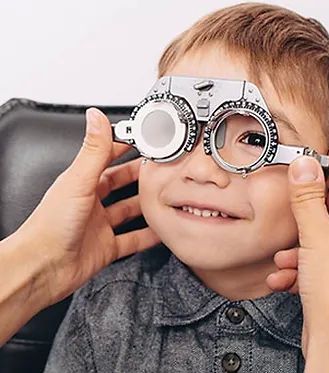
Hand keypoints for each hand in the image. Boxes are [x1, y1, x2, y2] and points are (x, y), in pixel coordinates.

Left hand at [10, 108, 160, 306]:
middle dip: (141, 174)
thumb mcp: (78, 182)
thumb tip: (96, 117)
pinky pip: (134, 239)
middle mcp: (91, 202)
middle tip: (161, 166)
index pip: (107, 157)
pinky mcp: (107, 247)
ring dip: (146, 203)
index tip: (144, 139)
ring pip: (129, 209)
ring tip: (166, 194)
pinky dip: (148, 235)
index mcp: (81, 182)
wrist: (42, 269)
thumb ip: (93, 150)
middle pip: (121, 183)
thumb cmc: (50, 227)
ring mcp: (100, 225)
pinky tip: (160, 230)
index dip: (125, 147)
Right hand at [266, 149, 328, 368]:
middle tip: (298, 192)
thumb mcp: (318, 237)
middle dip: (314, 208)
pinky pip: (320, 265)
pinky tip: (283, 275)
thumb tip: (305, 167)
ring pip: (327, 242)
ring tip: (285, 253)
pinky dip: (301, 267)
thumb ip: (308, 199)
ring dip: (302, 245)